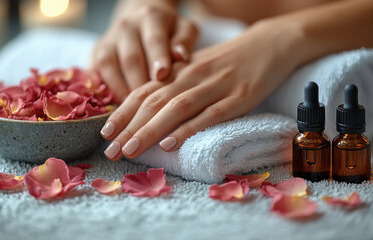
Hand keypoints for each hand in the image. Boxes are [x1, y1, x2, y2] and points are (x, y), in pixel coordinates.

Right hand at [90, 3, 197, 103]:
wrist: (141, 18)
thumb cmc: (169, 31)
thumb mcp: (184, 29)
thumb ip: (184, 41)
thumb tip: (180, 56)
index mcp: (151, 18)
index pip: (154, 40)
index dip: (157, 59)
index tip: (161, 76)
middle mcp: (126, 26)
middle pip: (131, 58)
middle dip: (140, 83)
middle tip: (151, 105)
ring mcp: (109, 39)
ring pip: (109, 65)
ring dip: (121, 89)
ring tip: (134, 109)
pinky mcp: (96, 52)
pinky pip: (95, 71)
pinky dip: (103, 89)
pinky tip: (116, 106)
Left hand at [100, 21, 301, 160]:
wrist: (268, 44)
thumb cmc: (228, 61)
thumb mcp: (198, 69)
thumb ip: (176, 86)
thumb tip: (150, 111)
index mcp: (180, 72)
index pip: (144, 93)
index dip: (123, 113)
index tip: (104, 134)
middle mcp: (192, 77)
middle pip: (154, 103)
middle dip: (129, 128)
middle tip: (110, 152)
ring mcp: (215, 87)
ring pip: (176, 108)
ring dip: (150, 130)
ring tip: (130, 150)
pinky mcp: (238, 98)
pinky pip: (209, 115)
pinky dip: (187, 129)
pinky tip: (170, 144)